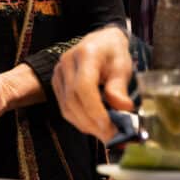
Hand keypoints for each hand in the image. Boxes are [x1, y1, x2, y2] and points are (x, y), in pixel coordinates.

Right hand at [52, 26, 132, 141]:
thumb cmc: (113, 53)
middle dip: (92, 123)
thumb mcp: (123, 66)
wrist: (100, 42)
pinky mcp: (56, 84)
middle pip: (73, 100)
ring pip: (66, 107)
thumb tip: (124, 108)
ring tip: (104, 134)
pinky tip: (93, 126)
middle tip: (111, 137)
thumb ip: (120, 87)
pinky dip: (79, 120)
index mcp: (86, 55)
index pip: (83, 87)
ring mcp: (58, 74)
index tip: (109, 127)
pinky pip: (64, 108)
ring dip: (85, 125)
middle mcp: (66, 63)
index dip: (94, 110)